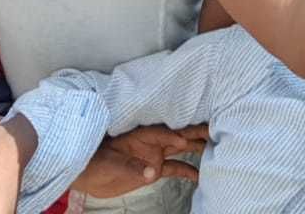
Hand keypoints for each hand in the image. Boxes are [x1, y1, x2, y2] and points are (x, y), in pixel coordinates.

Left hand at [73, 124, 206, 196]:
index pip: (159, 132)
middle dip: (195, 131)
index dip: (172, 135)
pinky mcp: (154, 168)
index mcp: (139, 134)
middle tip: (215, 128)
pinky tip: (200, 176)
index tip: (183, 141)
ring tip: (216, 146)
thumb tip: (151, 172)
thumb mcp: (111, 164)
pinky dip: (187, 171)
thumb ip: (132, 167)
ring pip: (180, 148)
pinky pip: (174, 168)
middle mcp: (151, 142)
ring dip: (196, 147)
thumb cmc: (96, 163)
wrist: (88, 176)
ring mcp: (154, 154)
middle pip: (177, 133)